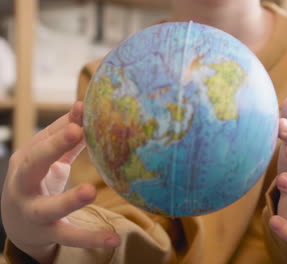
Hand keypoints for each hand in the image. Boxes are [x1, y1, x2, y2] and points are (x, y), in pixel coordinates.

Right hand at [1, 102, 119, 263]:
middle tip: (77, 131)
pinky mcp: (47, 233)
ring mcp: (33, 211)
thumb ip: (65, 136)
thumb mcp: (47, 158)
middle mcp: (23, 185)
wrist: (17, 222)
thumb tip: (83, 105)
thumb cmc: (38, 180)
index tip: (82, 109)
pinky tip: (114, 239)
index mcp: (25, 161)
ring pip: (49, 207)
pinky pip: (69, 237)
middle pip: (32, 165)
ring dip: (69, 199)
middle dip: (52, 146)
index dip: (61, 126)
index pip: (42, 139)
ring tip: (91, 190)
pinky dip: (91, 239)